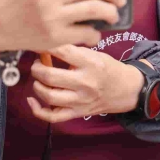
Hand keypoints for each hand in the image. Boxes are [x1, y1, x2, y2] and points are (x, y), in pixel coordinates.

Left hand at [26, 45, 145, 123]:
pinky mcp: (77, 113)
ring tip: (39, 78)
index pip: (62, 51)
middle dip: (36, 67)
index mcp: (90, 64)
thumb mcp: (94, 54)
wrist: (127, 90)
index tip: (38, 43)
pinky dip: (38, 110)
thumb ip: (73, 51)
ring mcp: (80, 101)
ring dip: (37, 85)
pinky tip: (32, 100)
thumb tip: (46, 47)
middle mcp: (85, 83)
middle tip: (37, 63)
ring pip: (49, 96)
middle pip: (50, 76)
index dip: (45, 45)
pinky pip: (53, 116)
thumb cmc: (108, 69)